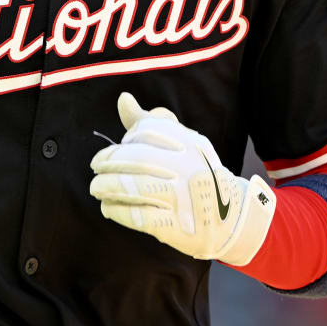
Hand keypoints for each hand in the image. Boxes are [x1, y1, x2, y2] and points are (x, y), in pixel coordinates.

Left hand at [89, 91, 275, 263]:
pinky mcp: (176, 226)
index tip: (118, 148)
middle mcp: (189, 168)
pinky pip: (137, 216)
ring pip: (134, 188)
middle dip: (108, 162)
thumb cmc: (196, 173)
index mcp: (190, 143)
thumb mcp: (181, 143)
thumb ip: (149, 122)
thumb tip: (123, 99)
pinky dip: (116, 210)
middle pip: (136, 159)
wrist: (230, 218)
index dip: (126, 139)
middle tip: (95, 167)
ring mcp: (183, 198)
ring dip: (106, 186)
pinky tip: (108, 207)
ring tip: (96, 187)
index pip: (146, 131)